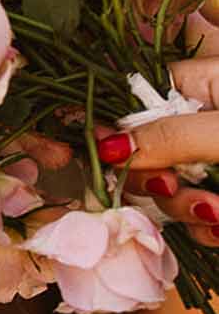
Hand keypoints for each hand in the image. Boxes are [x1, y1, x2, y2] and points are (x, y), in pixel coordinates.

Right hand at [99, 64, 218, 244]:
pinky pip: (196, 218)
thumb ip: (170, 136)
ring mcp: (212, 162)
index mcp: (204, 86)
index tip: (106, 155)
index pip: (139, 100)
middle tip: (172, 185)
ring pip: (170, 191)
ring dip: (185, 209)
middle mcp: (202, 123)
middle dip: (156, 179)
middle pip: (146, 152)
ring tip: (217, 213)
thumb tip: (107, 145)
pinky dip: (206, 228)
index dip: (118, 128)